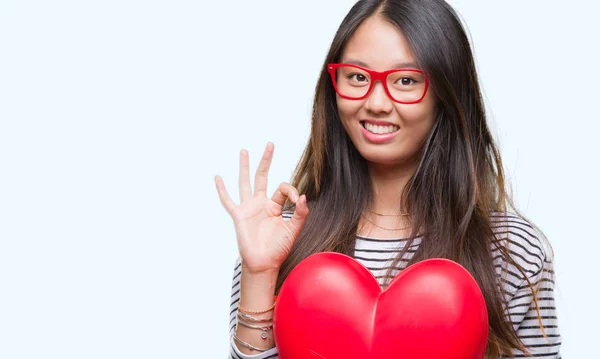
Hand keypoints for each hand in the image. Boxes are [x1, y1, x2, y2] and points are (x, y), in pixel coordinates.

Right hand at [215, 142, 308, 274]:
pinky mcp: (238, 215)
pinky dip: (222, 190)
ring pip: (245, 183)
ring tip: (244, 151)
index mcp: (275, 206)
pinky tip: (218, 178)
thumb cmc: (278, 249)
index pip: (282, 188)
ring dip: (245, 167)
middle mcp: (261, 204)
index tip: (296, 200)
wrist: (263, 264)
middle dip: (266, 160)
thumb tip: (302, 196)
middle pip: (263, 176)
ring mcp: (249, 208)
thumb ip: (300, 213)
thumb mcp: (293, 230)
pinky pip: (228, 201)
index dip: (290, 190)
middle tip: (270, 144)